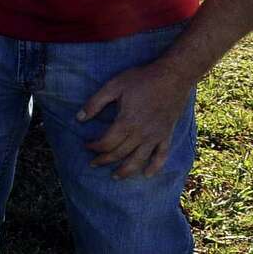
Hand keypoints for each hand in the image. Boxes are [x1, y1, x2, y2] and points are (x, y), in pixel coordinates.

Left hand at [76, 59, 193, 179]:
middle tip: (94, 163)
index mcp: (126, 122)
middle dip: (104, 160)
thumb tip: (79, 118)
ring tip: (115, 177)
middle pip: (120, 154)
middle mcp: (141, 134)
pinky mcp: (167, 135)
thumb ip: (95, 103)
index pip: (106, 143)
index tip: (86, 145)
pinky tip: (147, 174)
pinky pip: (162, 155)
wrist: (173, 76)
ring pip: (139, 160)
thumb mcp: (114, 85)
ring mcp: (155, 136)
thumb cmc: (143, 79)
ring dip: (126, 171)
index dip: (94, 147)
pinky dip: (155, 167)